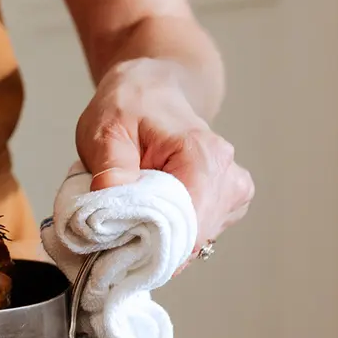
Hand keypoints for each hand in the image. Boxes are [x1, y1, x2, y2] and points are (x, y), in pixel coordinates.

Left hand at [75, 58, 253, 268]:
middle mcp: (227, 174)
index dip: (156, 243)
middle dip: (155, 245)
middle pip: (194, 235)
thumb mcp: (105, 131)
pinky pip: (201, 234)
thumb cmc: (127, 107)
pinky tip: (154, 216)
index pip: (189, 220)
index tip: (122, 248)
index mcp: (202, 155)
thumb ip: (110, 169)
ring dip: (163, 241)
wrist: (151, 89)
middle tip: (117, 236)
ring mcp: (233, 189)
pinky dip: (175, 235)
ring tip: (133, 219)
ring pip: (197, 239)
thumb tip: (112, 208)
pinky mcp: (228, 200)